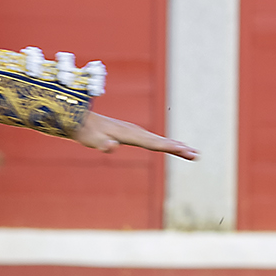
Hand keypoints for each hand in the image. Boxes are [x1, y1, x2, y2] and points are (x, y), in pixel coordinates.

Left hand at [75, 111, 197, 158]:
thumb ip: (101, 144)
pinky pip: (151, 140)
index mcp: (130, 134)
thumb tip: (110, 147)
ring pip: (158, 140)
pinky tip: (170, 146)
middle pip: (160, 141)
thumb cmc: (85, 132)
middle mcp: (135, 131)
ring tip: (190, 152)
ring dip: (174, 145)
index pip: (153, 143)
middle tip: (195, 155)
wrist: (79, 120)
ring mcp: (134, 131)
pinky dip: (164, 143)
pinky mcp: (131, 133)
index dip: (170, 148)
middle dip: (179, 148)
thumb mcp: (91, 140)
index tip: (184, 150)